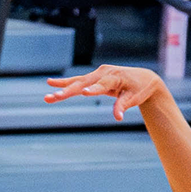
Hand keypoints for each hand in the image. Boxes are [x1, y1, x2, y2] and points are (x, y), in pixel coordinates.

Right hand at [43, 64, 169, 121]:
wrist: (143, 78)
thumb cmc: (139, 89)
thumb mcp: (134, 98)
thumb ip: (123, 106)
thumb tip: (118, 118)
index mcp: (114, 77)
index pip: (101, 85)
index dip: (93, 89)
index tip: (83, 93)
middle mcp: (103, 73)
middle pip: (83, 83)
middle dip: (68, 91)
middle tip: (54, 97)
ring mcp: (97, 74)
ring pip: (77, 82)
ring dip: (62, 88)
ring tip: (47, 95)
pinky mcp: (94, 77)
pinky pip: (78, 80)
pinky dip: (65, 83)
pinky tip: (51, 83)